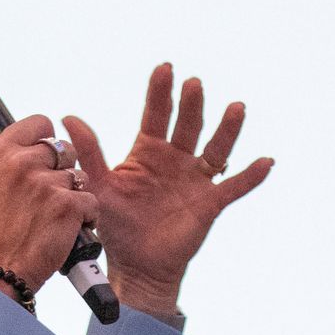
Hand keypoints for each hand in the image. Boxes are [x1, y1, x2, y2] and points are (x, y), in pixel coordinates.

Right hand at [0, 114, 98, 294]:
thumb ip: (11, 162)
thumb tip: (36, 147)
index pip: (39, 123)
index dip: (47, 140)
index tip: (46, 159)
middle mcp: (21, 162)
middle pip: (64, 149)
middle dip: (63, 172)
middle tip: (49, 198)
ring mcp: (45, 183)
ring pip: (79, 177)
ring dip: (74, 197)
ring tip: (55, 219)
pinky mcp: (67, 205)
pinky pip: (91, 201)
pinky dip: (85, 218)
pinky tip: (68, 231)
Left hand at [61, 66, 271, 320]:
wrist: (136, 266)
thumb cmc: (117, 226)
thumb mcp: (98, 187)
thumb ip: (90, 153)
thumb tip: (68, 118)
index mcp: (148, 151)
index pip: (156, 114)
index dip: (161, 92)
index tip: (165, 68)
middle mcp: (175, 159)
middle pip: (187, 125)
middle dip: (192, 104)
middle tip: (193, 84)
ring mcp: (195, 180)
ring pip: (216, 149)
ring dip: (228, 128)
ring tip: (237, 107)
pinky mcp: (209, 204)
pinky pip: (234, 187)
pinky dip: (251, 176)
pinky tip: (266, 161)